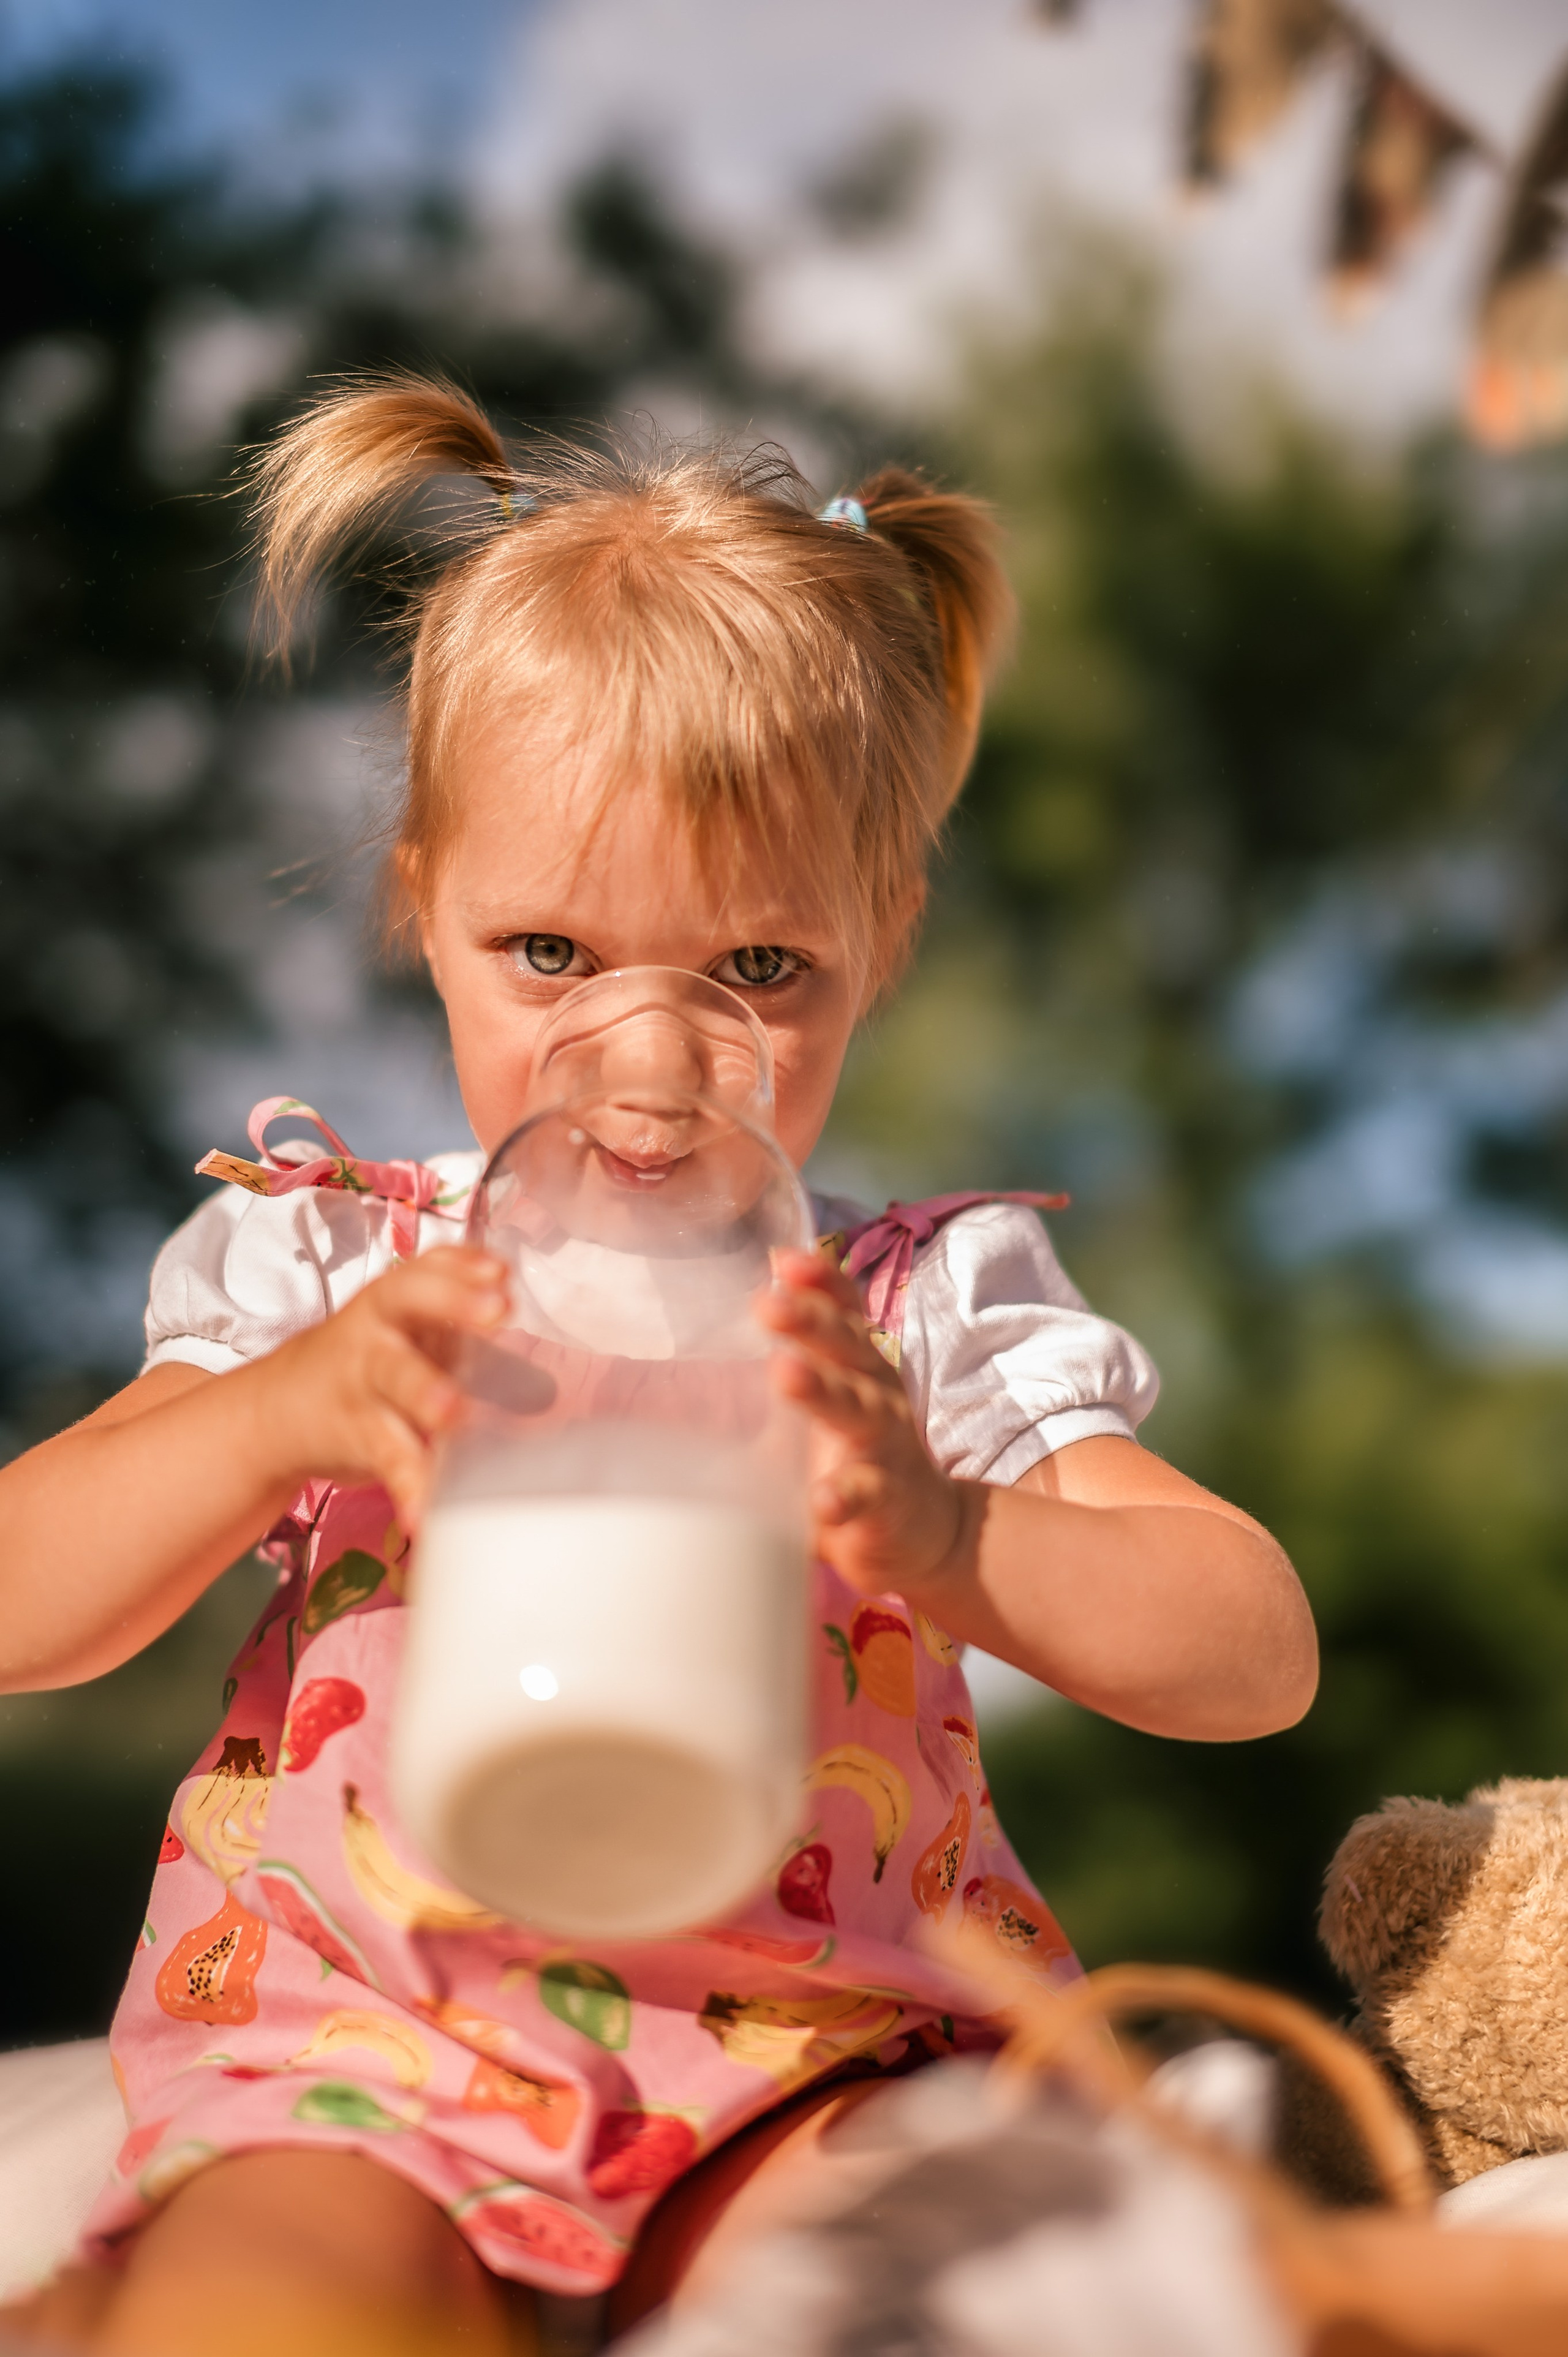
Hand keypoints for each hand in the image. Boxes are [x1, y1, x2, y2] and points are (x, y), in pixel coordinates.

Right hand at [246, 1246, 508, 1528]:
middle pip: (406, 1301)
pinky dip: (409, 1486)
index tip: (501, 1269)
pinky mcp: (354, 1434)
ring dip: (426, 1391)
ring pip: (394, 1377)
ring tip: (456, 1412)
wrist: (276, 1410)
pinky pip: (385, 1457)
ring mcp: (360, 1380)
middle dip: (452, 1301)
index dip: (463, 1263)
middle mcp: (376, 1330)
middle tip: (500, 1309)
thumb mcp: (415, 1348)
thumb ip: (479, 1360)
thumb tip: (548, 1393)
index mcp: (395, 1301)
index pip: (426, 1265)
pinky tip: (427, 1512)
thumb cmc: (367, 1368)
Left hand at [756, 1250, 973, 1598]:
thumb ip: (794, 1356)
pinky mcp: (886, 1501)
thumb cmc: (858, 1454)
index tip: (785, 1261)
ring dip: (821, 1391)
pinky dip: (843, 1496)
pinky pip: (866, 1494)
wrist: (925, 1530)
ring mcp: (886, 1447)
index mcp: (859, 1365)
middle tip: (767, 1304)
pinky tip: (821, 1500)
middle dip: (811, 1321)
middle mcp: (877, 1394)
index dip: (820, 1282)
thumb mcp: (829, 1398)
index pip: (844, 1311)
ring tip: (784, 1372)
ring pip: (858, 1411)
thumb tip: (743, 1307)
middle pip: (848, 1348)